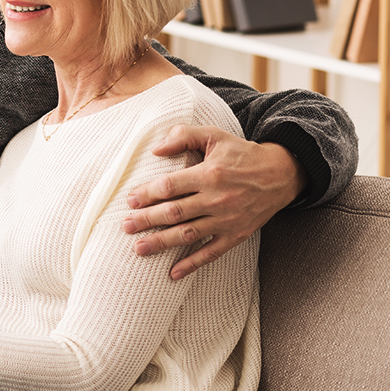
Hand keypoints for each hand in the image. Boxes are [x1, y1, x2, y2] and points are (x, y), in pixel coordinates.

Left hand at [124, 125, 304, 279]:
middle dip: (147, 220)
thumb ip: (183, 136)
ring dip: (161, 243)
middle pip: (174, 212)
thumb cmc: (242, 153)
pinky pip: (212, 253)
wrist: (282, 174)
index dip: (147, 194)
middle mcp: (217, 199)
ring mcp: (227, 220)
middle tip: (125, 226)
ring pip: (188, 234)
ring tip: (139, 248)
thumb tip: (156, 150)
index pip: (170, 186)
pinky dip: (192, 264)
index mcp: (209, 174)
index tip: (130, 200)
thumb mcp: (214, 136)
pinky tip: (173, 272)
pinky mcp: (237, 235)